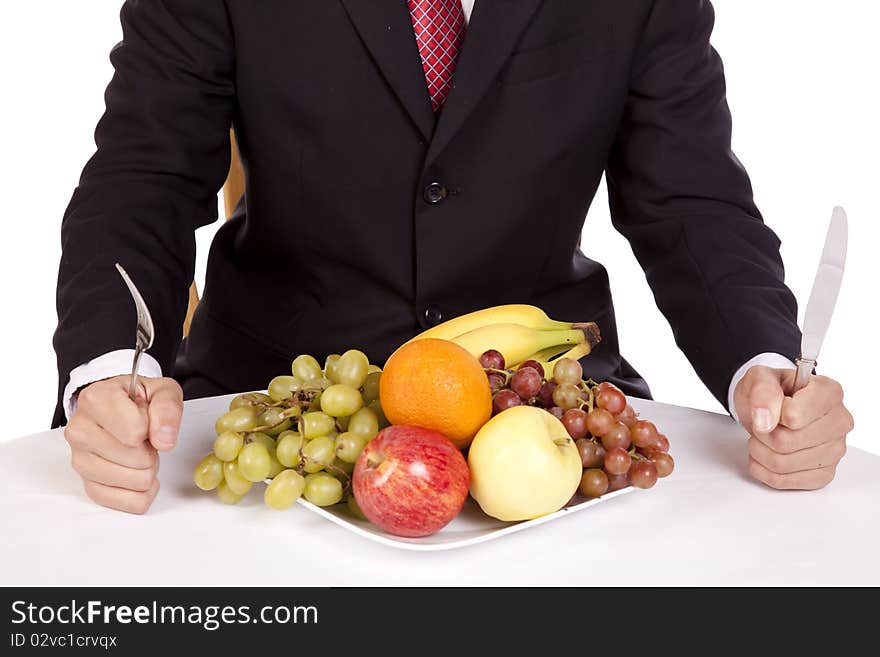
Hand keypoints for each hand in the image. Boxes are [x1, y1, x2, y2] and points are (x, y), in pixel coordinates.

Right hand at [63, 376, 182, 513]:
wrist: (116, 405)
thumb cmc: (137, 399)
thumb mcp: (161, 390)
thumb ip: (167, 408)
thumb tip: (164, 440)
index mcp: (95, 400)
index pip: (135, 431)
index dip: (152, 428)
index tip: (146, 419)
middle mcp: (80, 431)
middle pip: (138, 459)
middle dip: (152, 450)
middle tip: (144, 438)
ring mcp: (80, 460)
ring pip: (135, 482)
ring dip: (148, 470)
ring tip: (139, 451)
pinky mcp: (89, 484)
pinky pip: (128, 503)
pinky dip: (143, 492)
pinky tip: (139, 473)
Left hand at [734, 366, 852, 489]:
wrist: (770, 407)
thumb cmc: (770, 392)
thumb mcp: (759, 378)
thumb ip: (762, 392)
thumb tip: (765, 421)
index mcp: (829, 393)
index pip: (794, 416)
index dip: (771, 413)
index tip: (770, 407)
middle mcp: (839, 422)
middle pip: (785, 442)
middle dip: (761, 433)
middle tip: (763, 422)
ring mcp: (835, 450)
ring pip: (782, 464)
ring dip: (759, 451)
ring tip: (764, 436)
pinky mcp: (824, 473)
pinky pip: (783, 481)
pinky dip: (763, 469)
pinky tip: (766, 453)